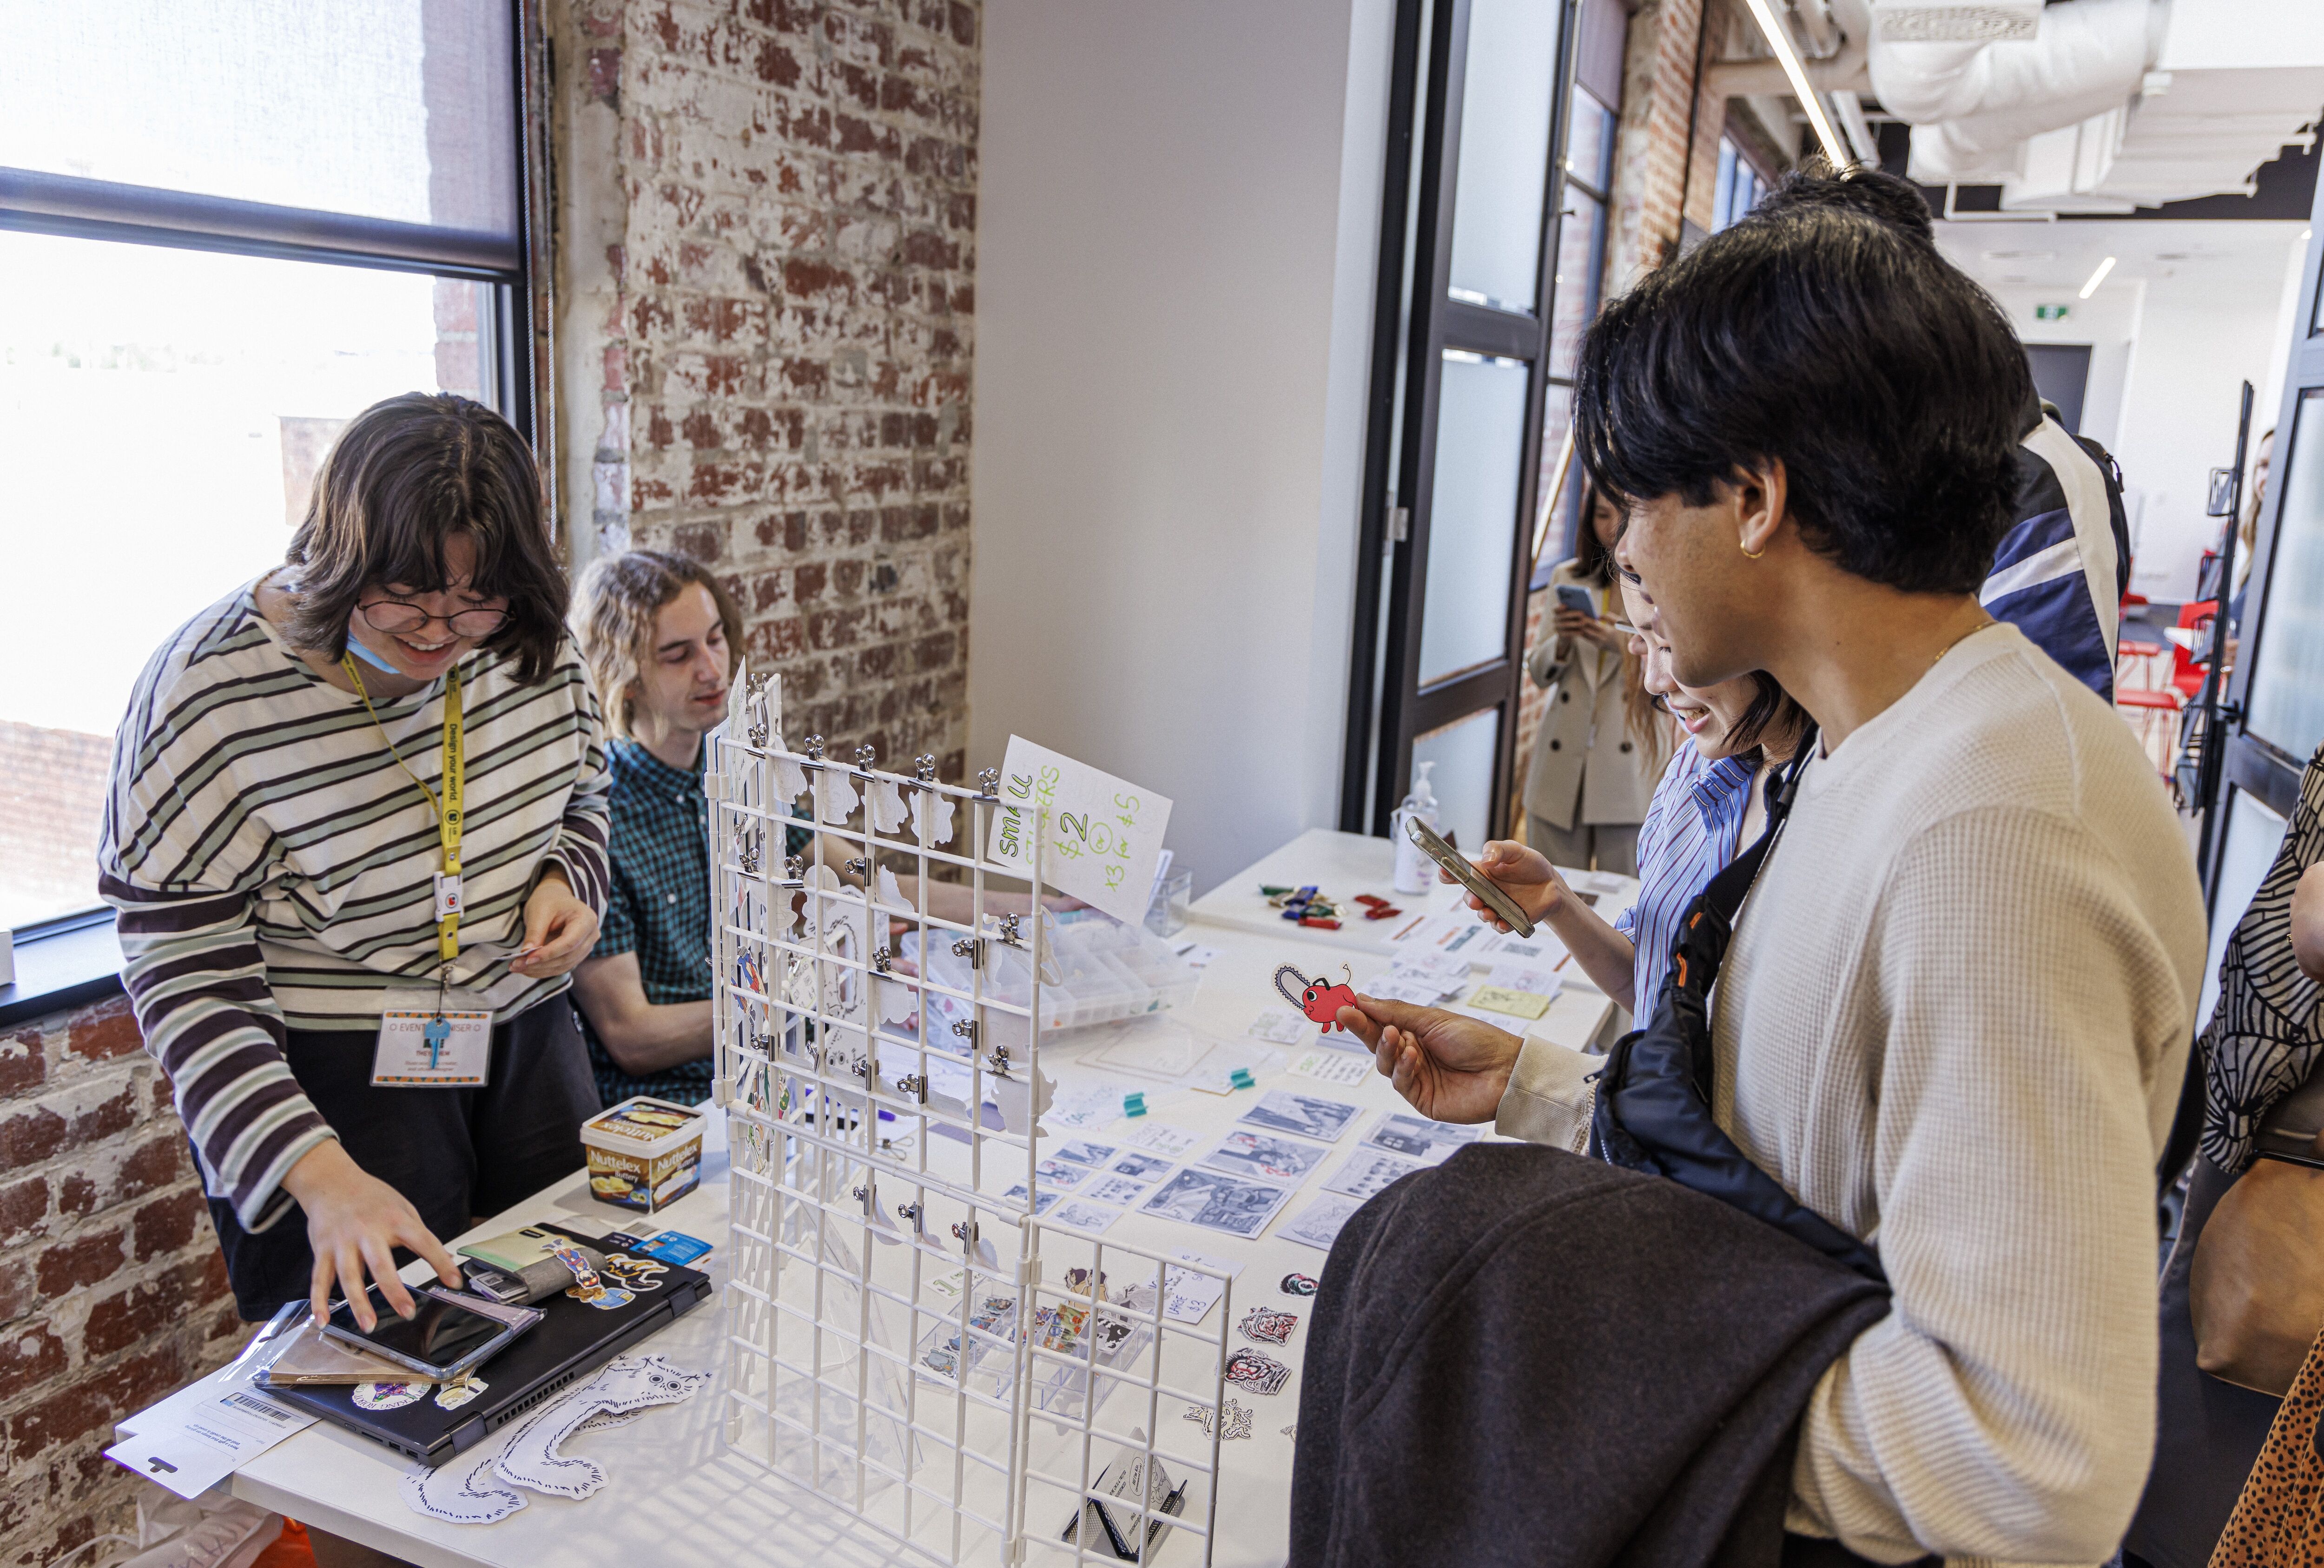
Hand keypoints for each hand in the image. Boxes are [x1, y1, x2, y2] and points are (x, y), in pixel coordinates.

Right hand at [280, 1141, 461, 1329]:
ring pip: (349, 1276)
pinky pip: (319, 1280)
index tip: (455, 1282)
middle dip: (394, 1290)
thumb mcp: (402, 1207)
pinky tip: (323, 1321)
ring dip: (358, 1303)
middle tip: (407, 1312)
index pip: (423, 1242)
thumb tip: (448, 1260)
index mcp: (394, 1220)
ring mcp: (342, 1242)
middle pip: (381, 1264)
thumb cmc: (372, 1197)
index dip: (440, 1261)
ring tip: (369, 1325)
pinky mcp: (322, 1250)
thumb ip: (421, 1235)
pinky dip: (319, 1302)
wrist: (331, 1179)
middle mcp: (367, 1231)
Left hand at [511, 866, 597, 977]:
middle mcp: (591, 935)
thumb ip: (535, 932)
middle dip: (541, 964)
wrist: (555, 899)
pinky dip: (543, 970)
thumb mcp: (539, 911)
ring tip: (517, 967)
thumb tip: (526, 954)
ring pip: (564, 965)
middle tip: (516, 965)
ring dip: (540, 970)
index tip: (527, 959)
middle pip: (567, 957)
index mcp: (586, 919)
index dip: (549, 953)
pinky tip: (527, 969)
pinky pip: (561, 967)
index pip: (569, 943)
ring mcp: (586, 946)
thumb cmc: (549, 900)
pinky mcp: (577, 955)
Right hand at [1334, 996, 1520, 1123]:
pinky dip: (1403, 1067)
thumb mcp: (1434, 1018)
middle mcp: (1413, 1054)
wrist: (1506, 1071)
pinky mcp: (1422, 1099)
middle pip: (1377, 1043)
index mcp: (1417, 1032)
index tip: (1343, 1005)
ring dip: (1387, 1048)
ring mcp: (1417, 1078)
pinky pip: (1401, 1083)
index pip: (1381, 1023)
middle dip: (1363, 1028)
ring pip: (1385, 1064)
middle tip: (1348, 1015)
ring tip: (1396, 1036)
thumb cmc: (1478, 1040)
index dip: (1361, 1015)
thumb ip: (1396, 1012)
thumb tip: (1362, 999)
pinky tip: (1413, 1056)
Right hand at [1439, 839, 1569, 930]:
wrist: (1552, 884)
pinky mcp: (1509, 918)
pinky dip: (1499, 925)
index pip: (1458, 873)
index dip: (1447, 873)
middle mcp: (1485, 890)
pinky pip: (1499, 925)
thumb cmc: (1530, 865)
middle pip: (1469, 897)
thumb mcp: (1515, 850)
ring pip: (1482, 913)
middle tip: (1475, 900)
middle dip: (1468, 900)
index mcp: (1482, 872)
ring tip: (1489, 913)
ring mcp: (1496, 905)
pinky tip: (1502, 922)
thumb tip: (1486, 860)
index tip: (1444, 873)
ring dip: (1483, 914)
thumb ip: (1498, 850)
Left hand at [1552, 605, 1622, 652]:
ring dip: (1580, 629)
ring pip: (1585, 636)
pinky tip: (1581, 629)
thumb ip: (1608, 617)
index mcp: (1607, 631)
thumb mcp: (1619, 622)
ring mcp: (1599, 644)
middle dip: (1579, 624)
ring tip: (1575, 622)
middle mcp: (1601, 638)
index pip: (1592, 624)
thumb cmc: (1625, 632)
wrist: (1629, 648)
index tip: (1579, 614)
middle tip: (1573, 617)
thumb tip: (1597, 615)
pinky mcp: (1598, 647)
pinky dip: (1585, 634)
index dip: (1584, 619)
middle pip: (1585, 630)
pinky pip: (1589, 639)